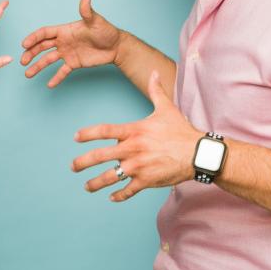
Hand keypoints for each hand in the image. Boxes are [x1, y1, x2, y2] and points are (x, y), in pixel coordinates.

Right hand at [20, 0, 123, 87]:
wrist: (116, 47)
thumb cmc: (106, 31)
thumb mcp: (96, 21)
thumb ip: (88, 12)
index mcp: (64, 30)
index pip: (45, 33)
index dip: (34, 38)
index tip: (24, 45)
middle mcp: (63, 41)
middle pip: (42, 47)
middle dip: (31, 53)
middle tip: (22, 61)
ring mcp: (67, 53)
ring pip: (48, 60)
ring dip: (38, 66)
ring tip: (28, 74)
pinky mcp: (74, 63)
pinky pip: (62, 71)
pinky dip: (56, 77)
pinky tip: (49, 85)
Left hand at [72, 72, 201, 201]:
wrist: (197, 153)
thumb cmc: (181, 131)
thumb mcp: (166, 108)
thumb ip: (156, 91)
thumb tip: (153, 72)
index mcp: (134, 131)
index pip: (104, 131)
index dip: (87, 134)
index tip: (75, 137)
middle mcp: (132, 149)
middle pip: (99, 157)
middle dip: (82, 162)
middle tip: (73, 166)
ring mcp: (138, 167)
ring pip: (109, 178)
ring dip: (95, 183)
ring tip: (87, 186)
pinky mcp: (146, 181)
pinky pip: (127, 191)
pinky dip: (118, 196)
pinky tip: (111, 197)